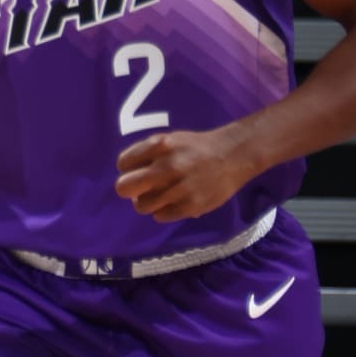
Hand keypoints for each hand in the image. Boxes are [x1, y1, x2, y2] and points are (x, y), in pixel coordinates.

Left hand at [114, 123, 255, 223]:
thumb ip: (147, 153)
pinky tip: (173, 202)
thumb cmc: (196, 147)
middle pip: (124, 187)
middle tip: (139, 189)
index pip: (123, 163)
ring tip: (159, 195)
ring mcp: (179, 188)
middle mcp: (168, 166)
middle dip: (128, 189)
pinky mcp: (191, 206)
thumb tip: (125, 174)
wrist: (232, 156)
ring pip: (141, 206)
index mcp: (160, 145)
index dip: (127, 168)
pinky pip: (160, 216)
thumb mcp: (170, 140)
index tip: (136, 170)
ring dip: (147, 202)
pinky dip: (163, 211)